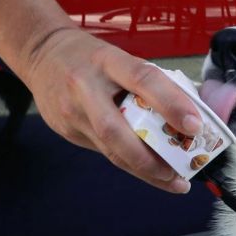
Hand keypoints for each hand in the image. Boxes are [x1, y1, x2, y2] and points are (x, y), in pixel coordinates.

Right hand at [22, 28, 202, 192]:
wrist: (41, 53)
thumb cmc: (90, 57)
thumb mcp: (118, 57)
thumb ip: (147, 80)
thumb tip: (189, 108)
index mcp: (107, 61)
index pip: (143, 79)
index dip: (171, 103)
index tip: (194, 125)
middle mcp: (85, 87)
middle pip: (117, 129)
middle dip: (151, 157)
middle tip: (181, 172)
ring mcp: (72, 111)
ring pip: (110, 149)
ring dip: (144, 170)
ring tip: (173, 181)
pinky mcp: (66, 129)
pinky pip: (102, 151)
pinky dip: (128, 162)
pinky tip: (148, 171)